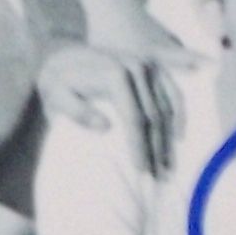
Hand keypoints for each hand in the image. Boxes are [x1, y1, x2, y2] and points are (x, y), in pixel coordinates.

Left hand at [38, 32, 191, 176]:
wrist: (66, 56)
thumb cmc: (59, 82)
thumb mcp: (56, 95)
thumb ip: (75, 110)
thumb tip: (105, 126)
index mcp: (116, 75)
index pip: (135, 118)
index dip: (139, 146)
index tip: (140, 171)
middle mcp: (137, 67)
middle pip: (155, 116)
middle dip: (158, 150)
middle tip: (159, 178)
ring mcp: (150, 65)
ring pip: (168, 108)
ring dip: (170, 140)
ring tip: (168, 167)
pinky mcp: (156, 66)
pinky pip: (174, 94)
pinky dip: (179, 117)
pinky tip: (178, 139)